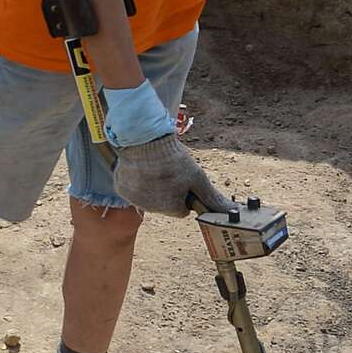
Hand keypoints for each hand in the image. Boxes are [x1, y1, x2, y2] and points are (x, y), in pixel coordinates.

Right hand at [112, 135, 231, 216]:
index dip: (185, 195)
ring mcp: (134, 200)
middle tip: (169, 172)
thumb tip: (231, 212)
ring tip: (155, 168)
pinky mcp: (121, 189)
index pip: (181, 210)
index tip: (183, 181)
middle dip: (168, 192)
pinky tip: (141, 168)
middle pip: (164, 204)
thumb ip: (211, 197)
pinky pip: (132, 189)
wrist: (144, 140)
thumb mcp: (197, 177)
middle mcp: (151, 209)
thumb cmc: (173, 159)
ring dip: (152, 187)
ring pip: (148, 197)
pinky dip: (137, 180)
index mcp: (170, 208)